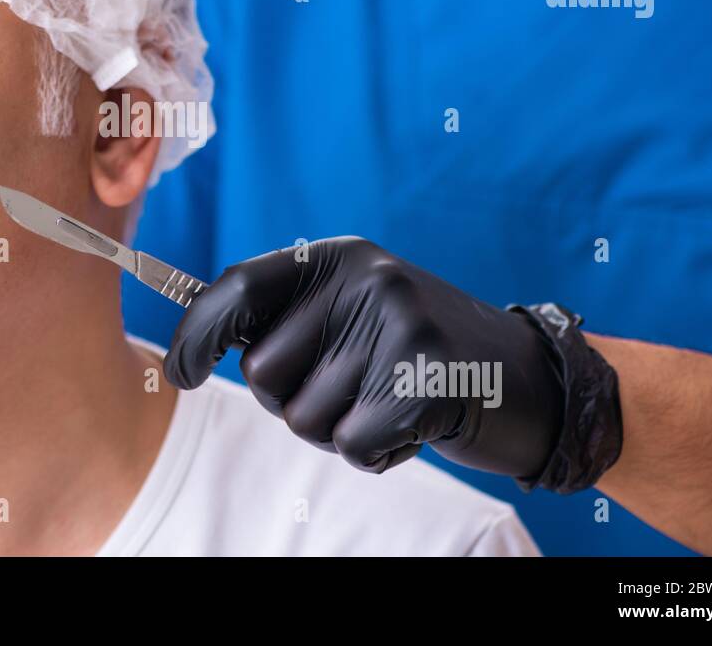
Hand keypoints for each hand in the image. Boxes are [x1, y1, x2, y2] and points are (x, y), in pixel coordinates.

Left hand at [164, 237, 620, 490]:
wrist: (530, 380)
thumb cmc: (416, 353)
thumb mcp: (353, 312)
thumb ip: (287, 319)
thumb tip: (197, 344)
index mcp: (337, 257)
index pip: (238, 288)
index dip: (197, 334)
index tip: (180, 373)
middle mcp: (365, 279)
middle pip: (262, 372)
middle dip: (291, 399)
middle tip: (349, 389)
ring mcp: (400, 324)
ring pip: (303, 417)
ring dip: (337, 427)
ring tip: (387, 401)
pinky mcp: (427, 379)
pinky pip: (350, 443)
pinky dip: (375, 452)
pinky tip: (412, 425)